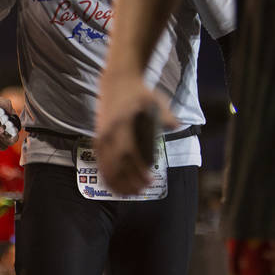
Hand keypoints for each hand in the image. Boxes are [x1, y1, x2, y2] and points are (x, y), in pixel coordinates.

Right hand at [95, 72, 178, 193]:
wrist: (117, 81)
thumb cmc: (139, 93)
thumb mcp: (155, 100)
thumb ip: (165, 115)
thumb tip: (177, 126)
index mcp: (123, 125)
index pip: (130, 153)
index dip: (138, 170)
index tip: (150, 180)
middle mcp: (110, 133)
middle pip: (118, 164)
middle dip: (129, 180)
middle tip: (142, 190)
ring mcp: (102, 137)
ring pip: (106, 166)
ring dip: (117, 182)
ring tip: (129, 193)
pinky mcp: (97, 139)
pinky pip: (100, 162)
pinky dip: (107, 176)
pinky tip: (115, 186)